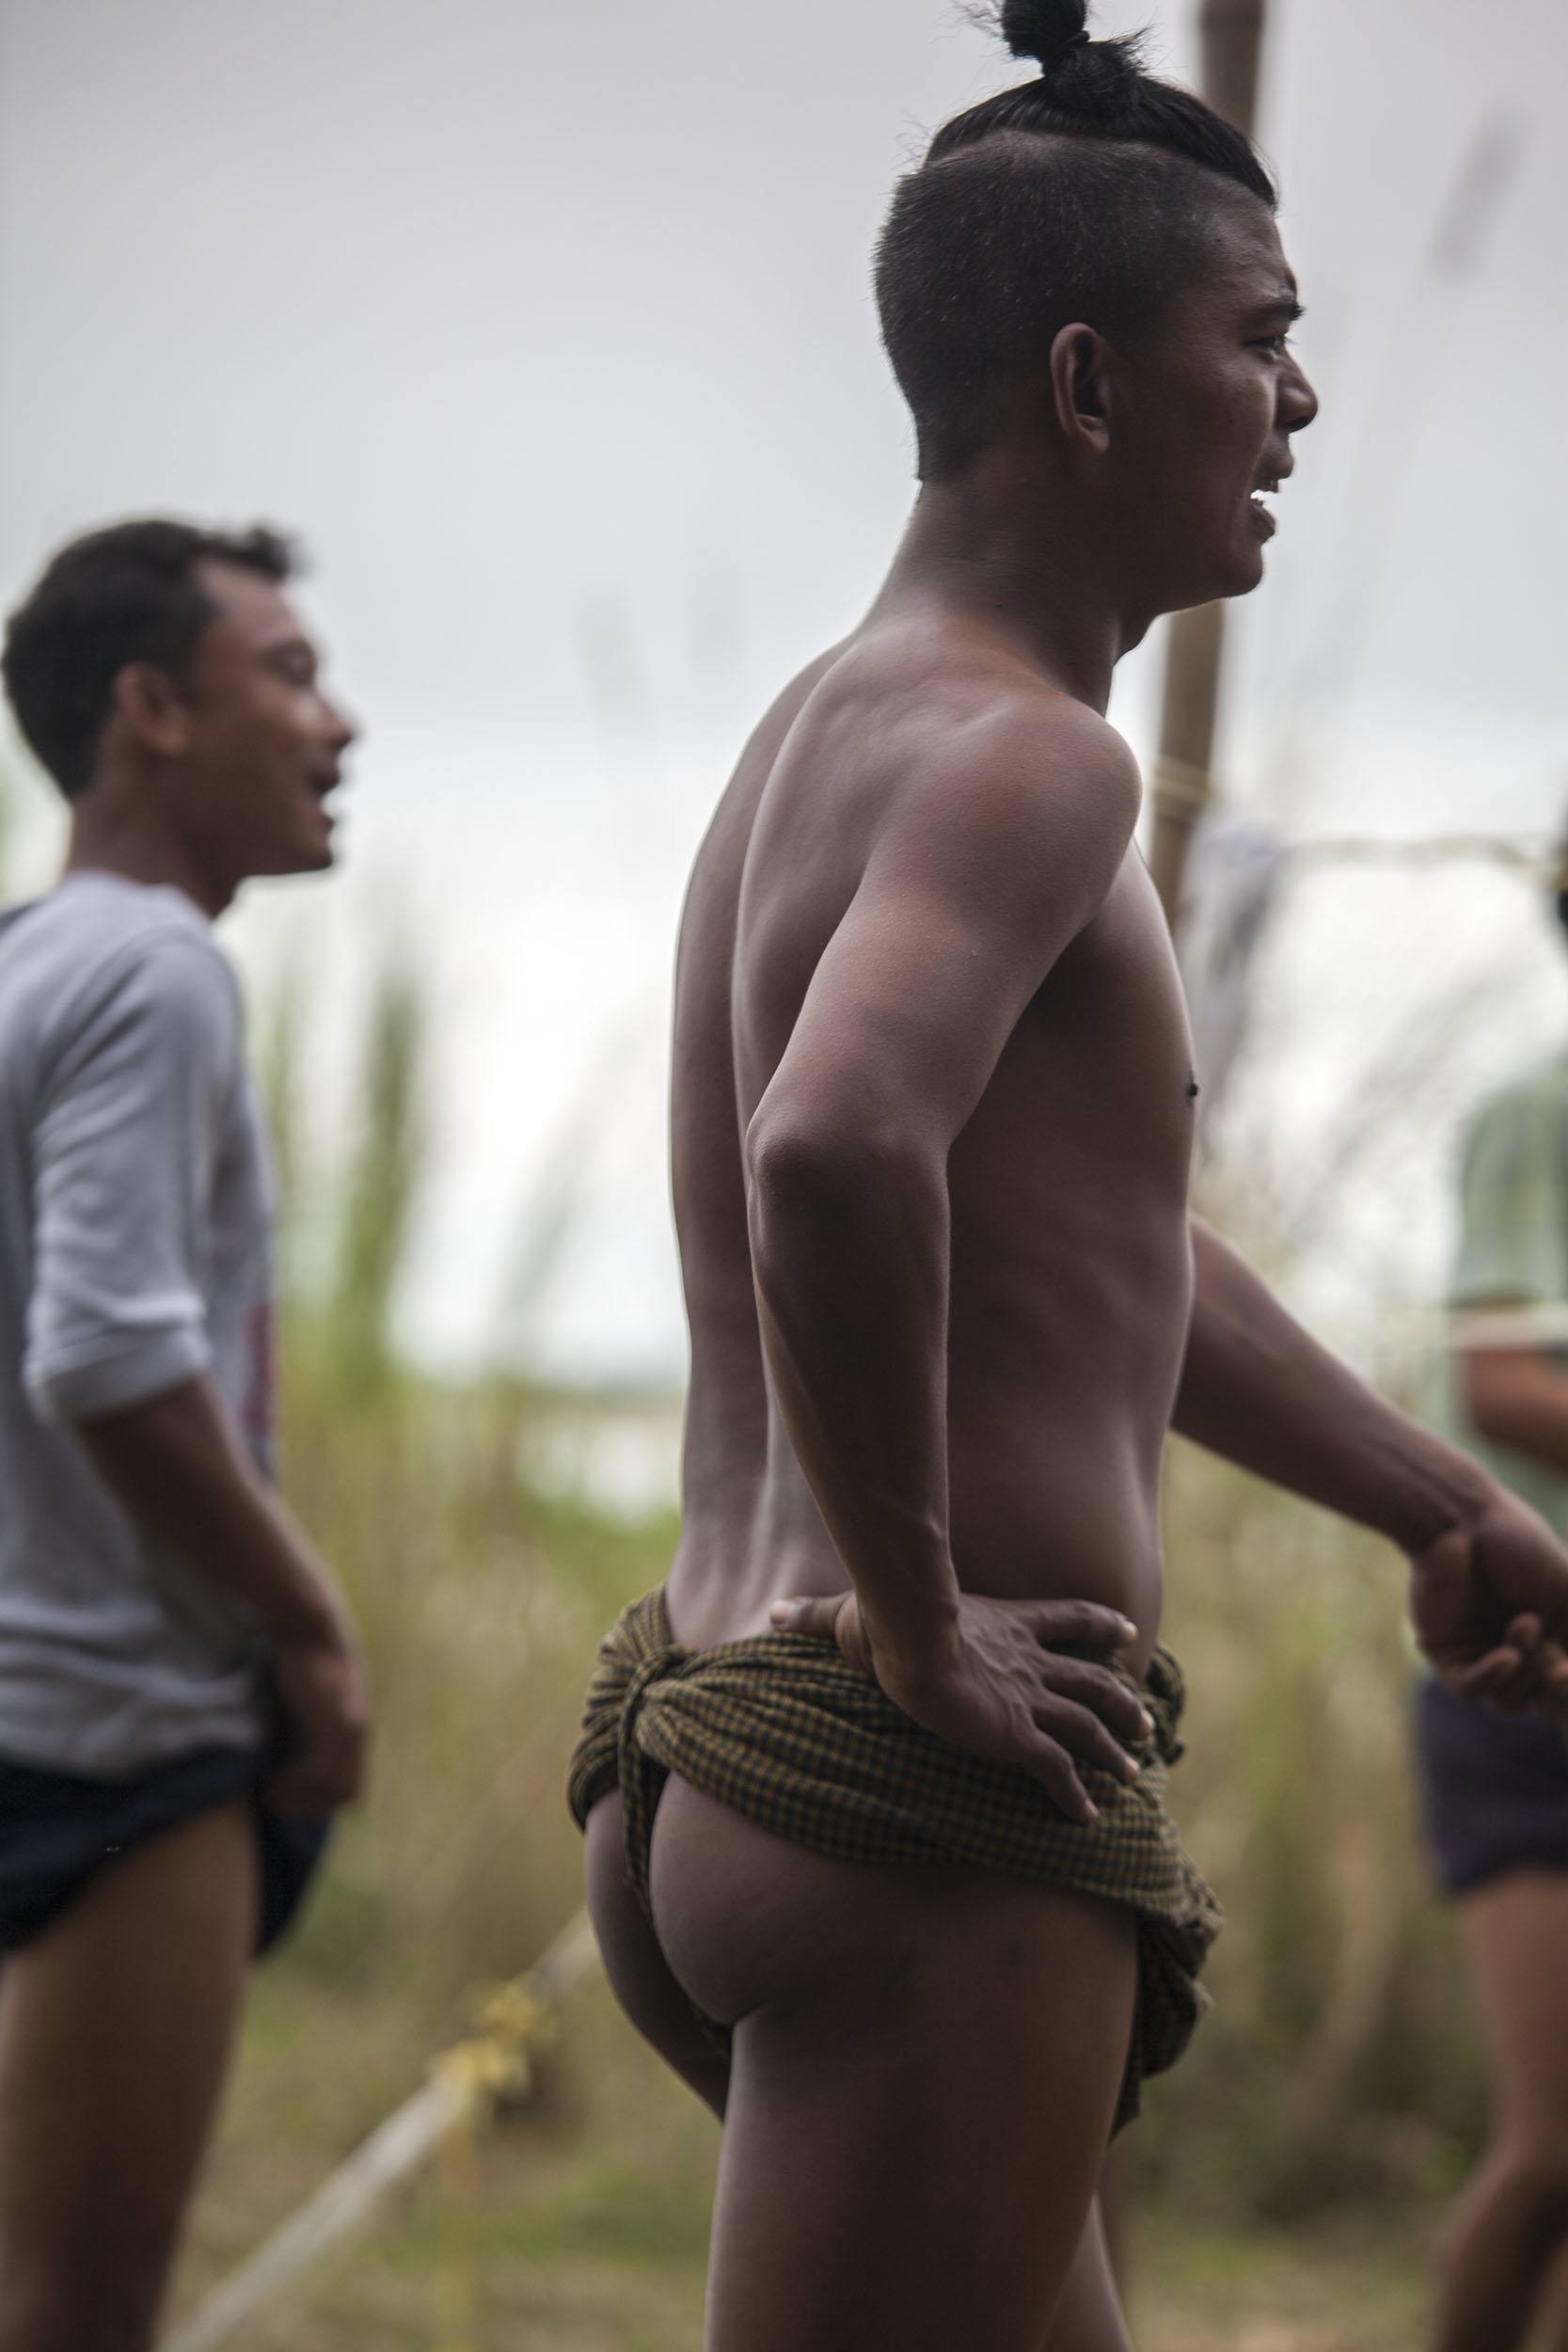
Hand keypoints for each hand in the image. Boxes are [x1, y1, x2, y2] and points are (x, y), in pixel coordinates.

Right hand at [263, 1620, 371, 1814]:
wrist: (309, 1626)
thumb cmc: (301, 1657)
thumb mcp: (311, 1698)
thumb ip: (311, 1725)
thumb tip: (287, 1753)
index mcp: (357, 1730)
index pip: (351, 1788)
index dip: (320, 1801)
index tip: (288, 1797)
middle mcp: (360, 1734)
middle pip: (347, 1795)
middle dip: (309, 1807)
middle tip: (276, 1803)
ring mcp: (351, 1730)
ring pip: (334, 1789)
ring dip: (298, 1799)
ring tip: (267, 1794)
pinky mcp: (335, 1723)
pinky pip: (319, 1772)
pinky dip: (294, 1784)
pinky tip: (269, 1780)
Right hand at [769, 1588, 1151, 1823]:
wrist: (906, 1640)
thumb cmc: (882, 1618)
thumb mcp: (851, 1613)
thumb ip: (818, 1617)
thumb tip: (773, 1612)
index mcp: (1005, 1624)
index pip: (1068, 1618)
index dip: (1101, 1625)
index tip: (1127, 1632)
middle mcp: (1027, 1661)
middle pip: (1093, 1677)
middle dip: (1122, 1701)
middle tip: (1145, 1722)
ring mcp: (1027, 1698)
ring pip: (1089, 1724)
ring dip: (1114, 1749)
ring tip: (1132, 1773)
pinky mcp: (1018, 1735)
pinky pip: (1058, 1771)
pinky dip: (1075, 1795)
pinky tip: (1085, 1819)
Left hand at [1410, 1490, 1567, 1715]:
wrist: (1464, 1522)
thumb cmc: (1521, 1547)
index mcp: (1548, 1642)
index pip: (1563, 1690)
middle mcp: (1516, 1656)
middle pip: (1542, 1702)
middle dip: (1553, 1679)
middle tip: (1555, 1654)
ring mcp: (1481, 1658)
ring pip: (1509, 1702)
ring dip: (1523, 1672)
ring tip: (1523, 1624)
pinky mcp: (1446, 1657)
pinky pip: (1469, 1690)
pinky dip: (1491, 1678)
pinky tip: (1506, 1658)